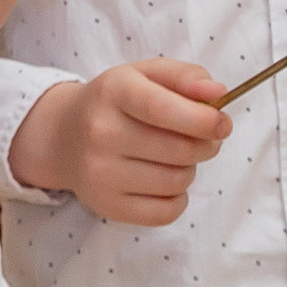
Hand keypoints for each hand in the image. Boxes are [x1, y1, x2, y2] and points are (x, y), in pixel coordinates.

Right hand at [11, 60, 230, 226]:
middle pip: (180, 150)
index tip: (223, 124)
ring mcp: (100, 173)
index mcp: (113, 92)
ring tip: (171, 157)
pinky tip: (161, 181)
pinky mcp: (106, 205)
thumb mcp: (144, 75)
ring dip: (188, 170)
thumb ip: (185, 77)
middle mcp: (101, 133)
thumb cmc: (115, 103)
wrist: (63, 137)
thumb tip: (219, 94)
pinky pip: (167, 212)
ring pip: (177, 181)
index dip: (202, 120)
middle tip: (200, 138)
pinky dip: (176, 198)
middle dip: (204, 145)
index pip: (162, 109)